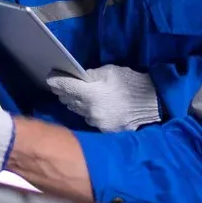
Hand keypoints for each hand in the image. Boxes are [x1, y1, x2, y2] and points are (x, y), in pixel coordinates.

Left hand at [46, 64, 160, 131]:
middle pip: (69, 100)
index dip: (56, 81)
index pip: (66, 87)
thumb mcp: (110, 71)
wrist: (152, 104)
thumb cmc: (131, 83)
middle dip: (63, 92)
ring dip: (73, 102)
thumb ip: (91, 75)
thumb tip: (78, 77)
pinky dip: (86, 111)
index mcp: (91, 94)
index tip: (49, 78)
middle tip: (58, 85)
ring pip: (77, 111)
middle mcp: (90, 110)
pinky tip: (87, 106)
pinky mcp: (103, 130)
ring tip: (70, 95)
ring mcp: (97, 122)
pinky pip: (89, 119)